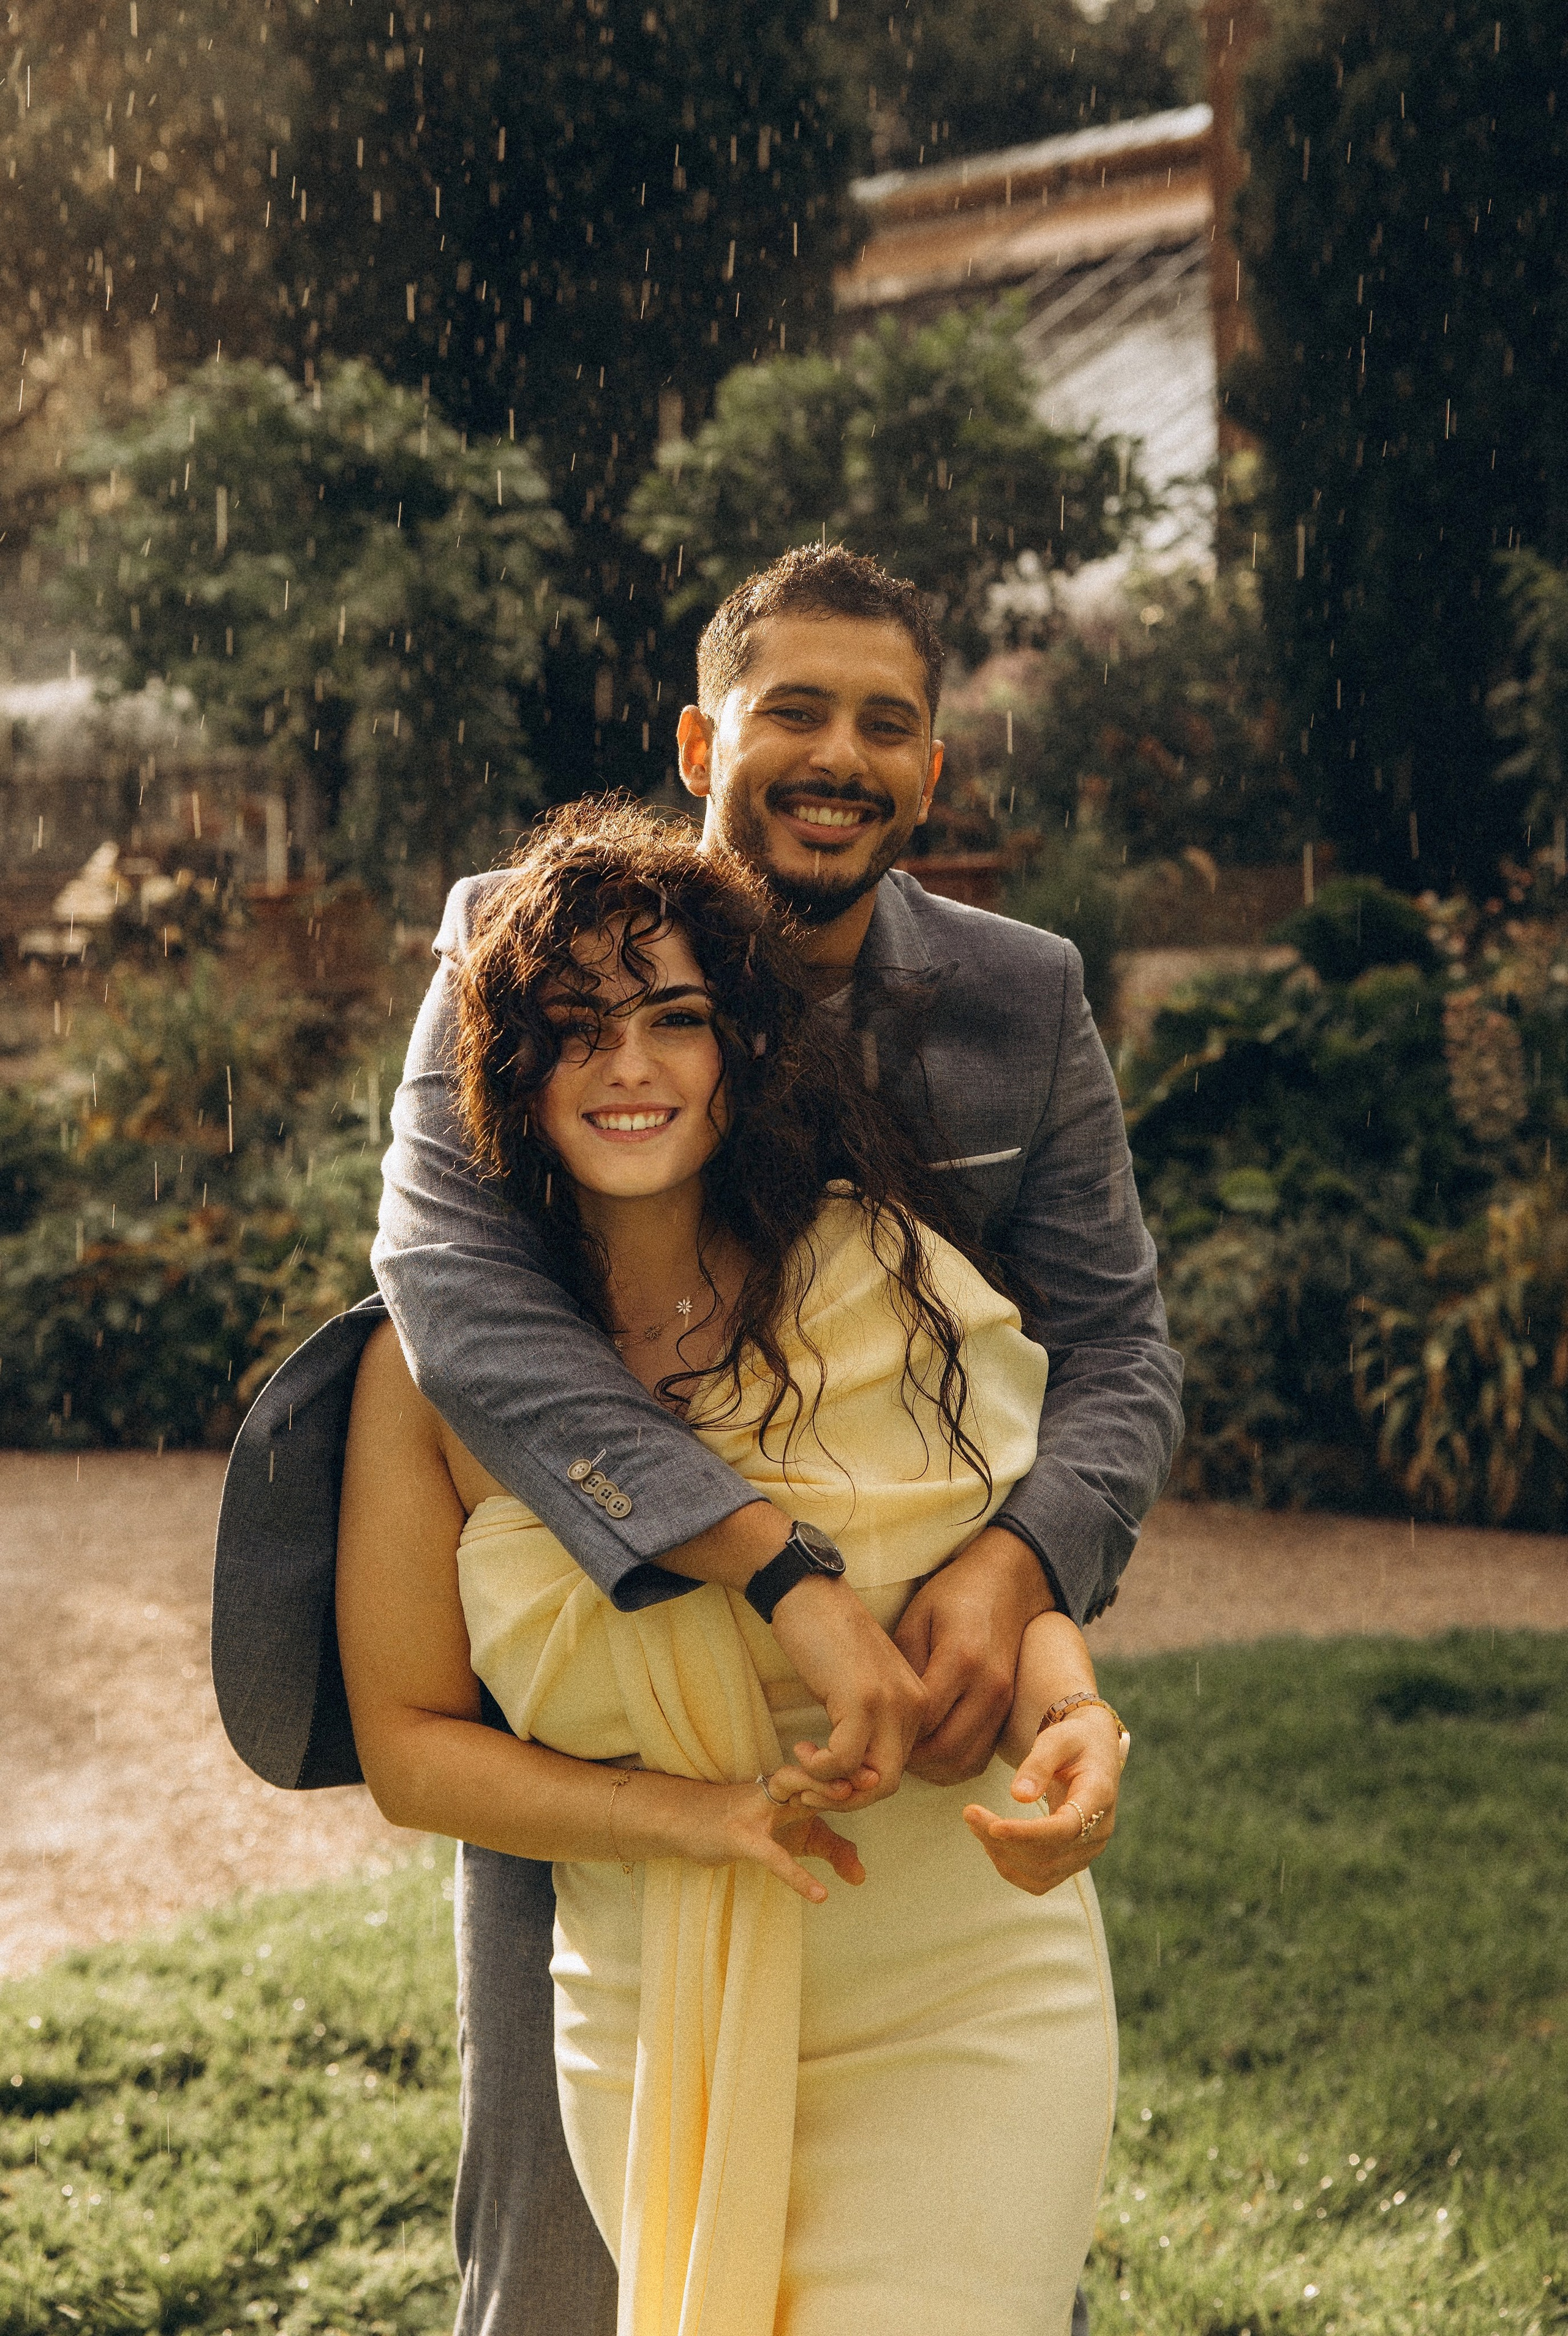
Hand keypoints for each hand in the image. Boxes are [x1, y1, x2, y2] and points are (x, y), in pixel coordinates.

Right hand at [694, 1772, 867, 1904]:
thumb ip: (833, 1852)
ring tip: (846, 1796)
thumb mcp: (795, 1840)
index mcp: (794, 1789)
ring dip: (816, 1790)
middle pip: (812, 1773)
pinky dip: (797, 1875)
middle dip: (841, 1771)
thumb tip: (863, 1876)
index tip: (884, 1771)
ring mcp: (757, 1812)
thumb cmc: (751, 1829)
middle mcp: (777, 1793)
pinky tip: (821, 1894)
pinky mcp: (740, 1839)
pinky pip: (772, 1856)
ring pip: (788, 1791)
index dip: (852, 1773)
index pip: (826, 1775)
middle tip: (873, 1777)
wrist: (690, 1825)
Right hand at [767, 1572, 927, 1807]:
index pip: (897, 1769)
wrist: (808, 1593)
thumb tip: (856, 1783)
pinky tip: (800, 1748)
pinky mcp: (861, 1700)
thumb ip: (866, 1730)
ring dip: (828, 1789)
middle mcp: (913, 1705)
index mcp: (917, 1702)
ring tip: (800, 1769)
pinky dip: (817, 1768)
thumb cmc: (826, 1640)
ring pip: (870, 1782)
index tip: (824, 1778)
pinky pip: (842, 1762)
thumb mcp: (857, 1690)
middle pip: (888, 1784)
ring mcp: (889, 1702)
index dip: (857, 1787)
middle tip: (810, 1789)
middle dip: (846, 1799)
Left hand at [895, 1525, 1054, 1785]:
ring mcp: (1004, 1702)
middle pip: (945, 1748)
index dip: (893, 1732)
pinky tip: (929, 1751)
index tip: (869, 1730)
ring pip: (965, 1761)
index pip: (923, 1718)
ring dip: (930, 1768)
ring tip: (902, 1753)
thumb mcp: (916, 1618)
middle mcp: (989, 1686)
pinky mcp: (1008, 1711)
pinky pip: (980, 1756)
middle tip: (880, 1748)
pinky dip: (952, 1764)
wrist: (1006, 1584)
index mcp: (962, 1658)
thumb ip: (902, 1666)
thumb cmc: (953, 1595)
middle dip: (908, 1759)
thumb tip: (883, 1713)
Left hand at [963, 1705, 1126, 1896]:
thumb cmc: (1074, 1742)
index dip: (1028, 1833)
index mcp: (1099, 1797)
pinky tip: (991, 1841)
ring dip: (1001, 1854)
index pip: (1065, 1829)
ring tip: (975, 1823)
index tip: (993, 1826)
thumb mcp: (1058, 1739)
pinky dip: (1010, 1866)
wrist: (1094, 1755)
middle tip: (969, 1813)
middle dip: (1002, 1840)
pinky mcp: (1072, 1862)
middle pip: (1048, 1855)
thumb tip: (1018, 1795)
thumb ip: (1039, 1764)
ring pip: (1040, 1873)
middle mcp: (1098, 1832)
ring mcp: (1087, 1852)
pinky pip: (1039, 1880)